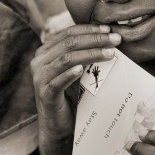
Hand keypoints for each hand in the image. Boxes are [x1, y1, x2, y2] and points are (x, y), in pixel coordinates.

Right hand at [31, 24, 120, 142]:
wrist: (59, 125)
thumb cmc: (71, 96)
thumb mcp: (77, 71)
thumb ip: (84, 55)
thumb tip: (110, 39)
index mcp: (46, 51)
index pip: (68, 33)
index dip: (89, 29)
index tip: (109, 30)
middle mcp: (39, 61)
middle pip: (69, 43)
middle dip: (95, 39)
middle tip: (116, 40)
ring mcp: (40, 77)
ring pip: (67, 58)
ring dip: (91, 54)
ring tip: (110, 54)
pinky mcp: (44, 93)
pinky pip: (58, 80)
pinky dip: (70, 73)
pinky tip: (83, 70)